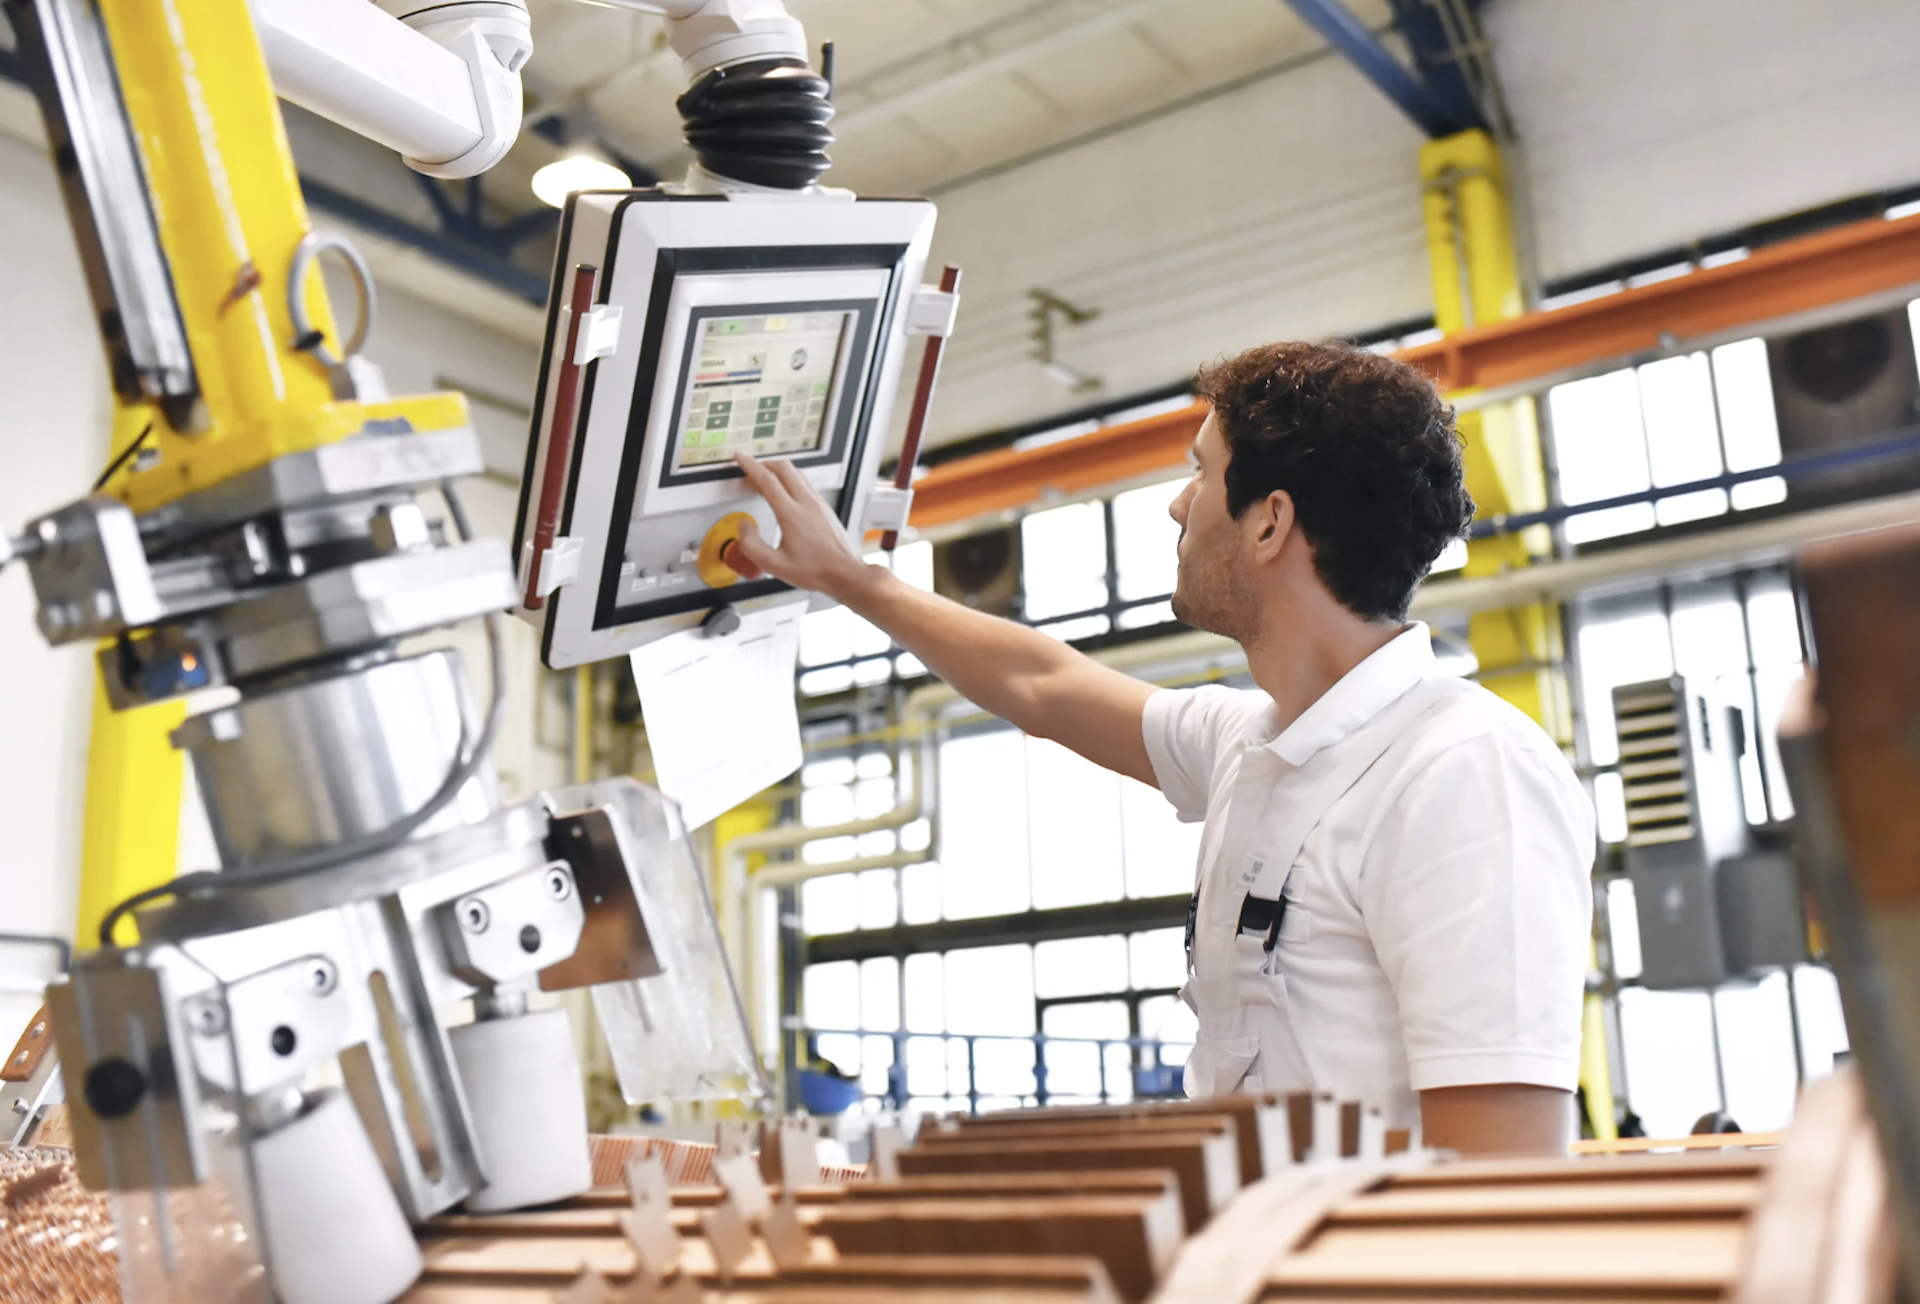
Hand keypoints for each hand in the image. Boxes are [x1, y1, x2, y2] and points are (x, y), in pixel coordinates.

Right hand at [727, 453, 873, 598]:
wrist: (845, 573)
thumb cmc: (816, 571)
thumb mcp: (774, 566)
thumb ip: (752, 545)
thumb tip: (744, 527)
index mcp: (792, 514)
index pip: (767, 480)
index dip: (749, 465)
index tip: (739, 457)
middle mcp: (807, 503)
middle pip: (784, 468)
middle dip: (763, 463)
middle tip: (750, 469)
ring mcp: (819, 503)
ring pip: (797, 473)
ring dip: (778, 471)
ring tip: (765, 479)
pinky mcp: (825, 508)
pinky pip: (805, 483)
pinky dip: (790, 480)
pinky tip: (785, 492)